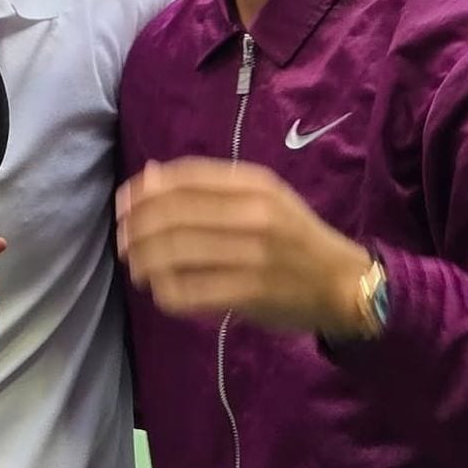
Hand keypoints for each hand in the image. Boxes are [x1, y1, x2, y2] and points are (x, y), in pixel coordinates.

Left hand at [116, 158, 369, 335]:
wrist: (345, 282)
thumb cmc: (293, 234)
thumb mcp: (258, 195)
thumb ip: (205, 184)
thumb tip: (149, 174)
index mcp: (253, 183)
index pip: (183, 178)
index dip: (143, 191)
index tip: (122, 204)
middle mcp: (254, 213)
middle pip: (173, 214)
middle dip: (136, 228)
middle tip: (122, 240)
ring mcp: (254, 254)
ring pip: (176, 253)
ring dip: (144, 260)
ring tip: (136, 266)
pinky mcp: (252, 293)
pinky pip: (191, 291)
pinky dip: (166, 291)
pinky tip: (160, 291)